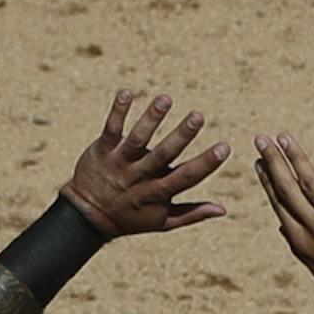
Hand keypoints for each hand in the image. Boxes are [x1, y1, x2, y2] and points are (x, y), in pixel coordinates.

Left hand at [61, 89, 229, 236]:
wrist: (89, 216)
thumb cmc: (131, 217)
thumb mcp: (162, 221)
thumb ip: (193, 213)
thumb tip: (224, 210)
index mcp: (158, 193)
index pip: (186, 177)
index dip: (206, 163)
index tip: (225, 147)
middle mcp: (140, 176)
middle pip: (163, 154)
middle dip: (181, 135)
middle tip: (198, 116)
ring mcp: (121, 162)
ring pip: (138, 139)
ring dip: (151, 118)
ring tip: (166, 99)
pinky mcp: (103, 150)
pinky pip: (111, 129)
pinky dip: (118, 111)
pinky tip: (127, 92)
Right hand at [256, 135, 313, 295]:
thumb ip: (297, 245)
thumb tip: (281, 227)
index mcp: (299, 239)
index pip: (278, 202)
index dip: (267, 180)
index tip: (258, 162)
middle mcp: (312, 226)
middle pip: (287, 188)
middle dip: (273, 161)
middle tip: (261, 139)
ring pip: (309, 182)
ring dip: (295, 157)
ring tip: (283, 137)